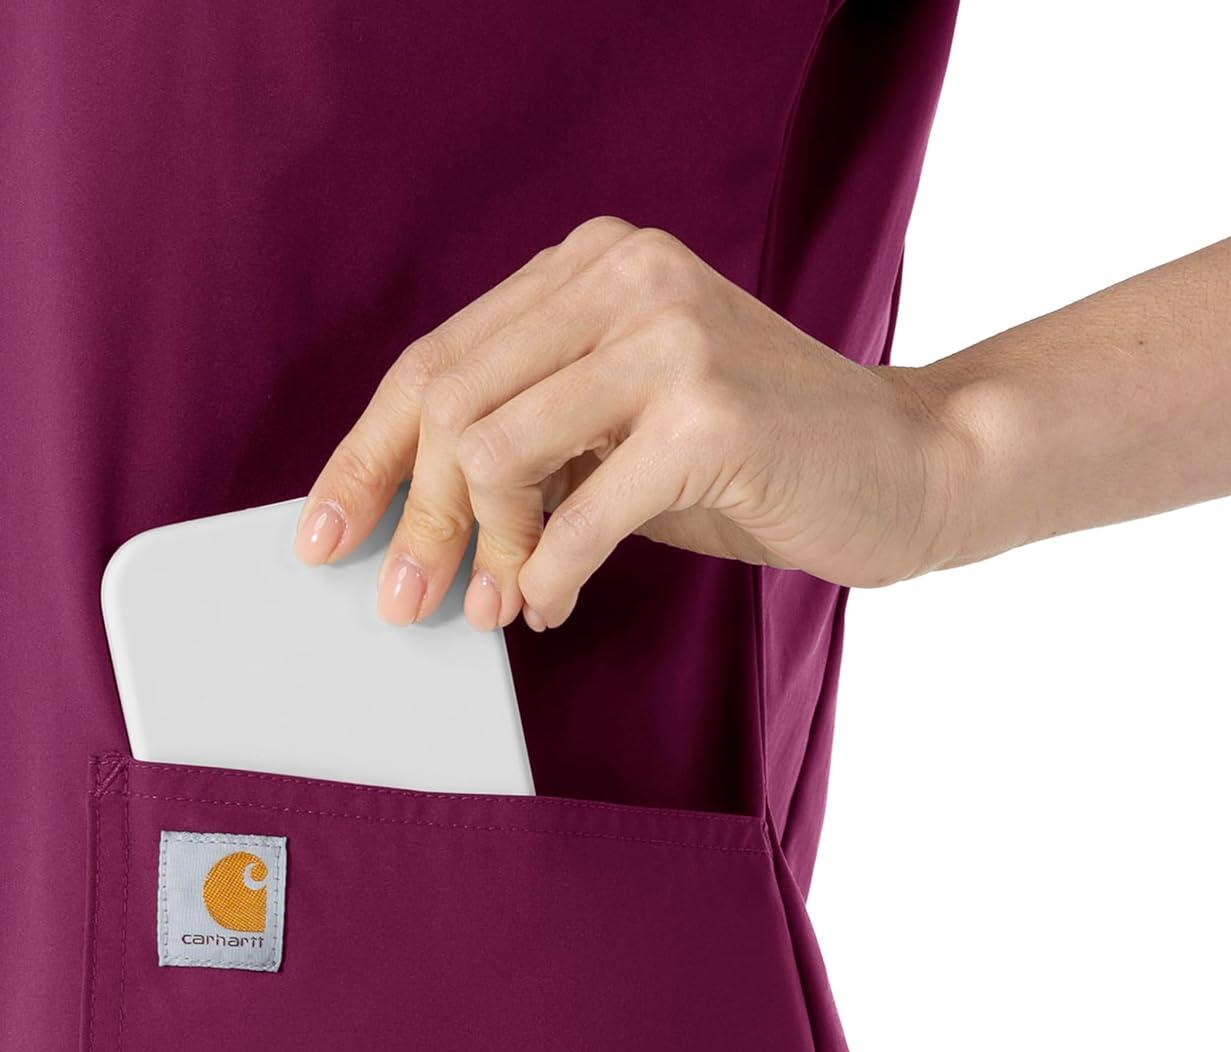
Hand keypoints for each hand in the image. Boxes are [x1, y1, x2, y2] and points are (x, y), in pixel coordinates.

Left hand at [294, 216, 965, 629]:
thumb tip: (410, 519)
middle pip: (449, 403)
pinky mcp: (709, 411)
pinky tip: (550, 605)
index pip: (436, 360)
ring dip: (478, 551)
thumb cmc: (755, 459)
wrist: (906, 465)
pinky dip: (547, 574)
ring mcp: (670, 334)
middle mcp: (625, 276)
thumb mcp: (621, 434)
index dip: (366, 454)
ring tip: (490, 606)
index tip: (325, 532)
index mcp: (593, 266)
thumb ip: (529, 443)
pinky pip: (577, 513)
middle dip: (410, 518)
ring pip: (493, 449)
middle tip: (402, 602)